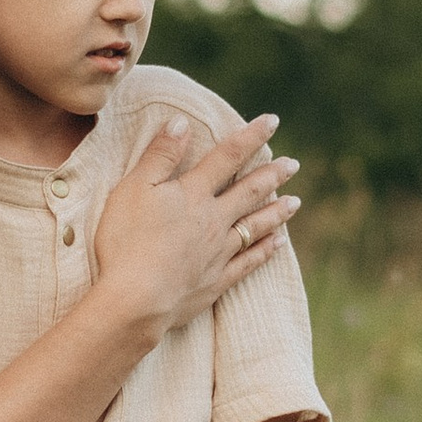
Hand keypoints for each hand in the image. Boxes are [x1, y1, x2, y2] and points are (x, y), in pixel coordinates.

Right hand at [90, 114, 297, 340]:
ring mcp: (218, 252)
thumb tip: (182, 121)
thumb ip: (160, 155)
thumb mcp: (134, 189)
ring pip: (255, 226)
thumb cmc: (126, 241)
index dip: (251, 136)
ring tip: (295, 202)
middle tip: (294, 164)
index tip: (272, 121)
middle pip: (250, 192)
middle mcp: (213, 220)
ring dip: (277, 212)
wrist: (135, 299)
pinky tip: (279, 244)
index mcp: (193, 194)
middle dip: (273, 175)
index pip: (227, 157)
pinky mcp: (215, 282)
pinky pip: (248, 262)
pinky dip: (265, 251)